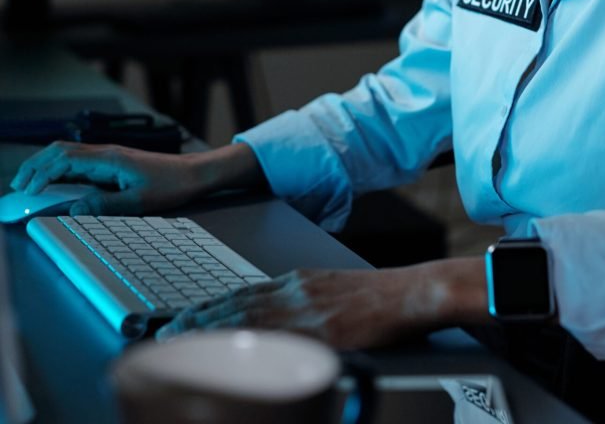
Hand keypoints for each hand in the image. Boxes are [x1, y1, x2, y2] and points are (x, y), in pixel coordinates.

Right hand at [10, 141, 206, 215]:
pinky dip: (61, 169)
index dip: (42, 173)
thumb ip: (104, 205)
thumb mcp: (138, 202)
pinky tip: (55, 182)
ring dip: (46, 165)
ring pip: (68, 154)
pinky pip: (80, 161)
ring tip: (28, 184)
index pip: (65, 159)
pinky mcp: (114, 162)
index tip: (27, 191)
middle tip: (17, 186)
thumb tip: (74, 209)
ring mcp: (110, 156)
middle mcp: (106, 153)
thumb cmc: (170, 186)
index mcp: (110, 159)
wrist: (193, 173)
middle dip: (35, 166)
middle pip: (60, 151)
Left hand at [156, 259, 489, 348]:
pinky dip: (249, 343)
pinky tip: (229, 351)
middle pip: (239, 303)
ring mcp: (308, 309)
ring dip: (212, 328)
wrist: (409, 292)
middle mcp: (297, 290)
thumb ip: (305, 299)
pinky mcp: (323, 329)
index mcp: (299, 280)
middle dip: (201, 317)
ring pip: (250, 317)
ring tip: (183, 338)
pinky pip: (279, 338)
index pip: (245, 291)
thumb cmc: (377, 294)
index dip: (212, 304)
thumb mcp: (332, 287)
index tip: (186, 315)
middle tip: (168, 329)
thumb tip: (280, 319)